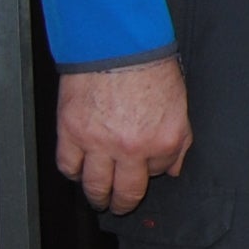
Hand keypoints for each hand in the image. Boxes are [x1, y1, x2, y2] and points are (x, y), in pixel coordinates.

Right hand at [57, 55, 190, 215]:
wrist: (118, 43)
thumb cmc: (149, 68)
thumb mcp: (179, 106)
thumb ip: (178, 142)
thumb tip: (172, 169)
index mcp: (163, 141)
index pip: (158, 174)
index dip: (151, 171)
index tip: (144, 170)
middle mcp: (131, 149)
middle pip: (125, 192)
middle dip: (122, 204)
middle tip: (118, 204)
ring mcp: (99, 143)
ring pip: (95, 186)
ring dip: (97, 196)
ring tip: (98, 197)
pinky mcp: (72, 133)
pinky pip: (68, 166)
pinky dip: (73, 171)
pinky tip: (78, 170)